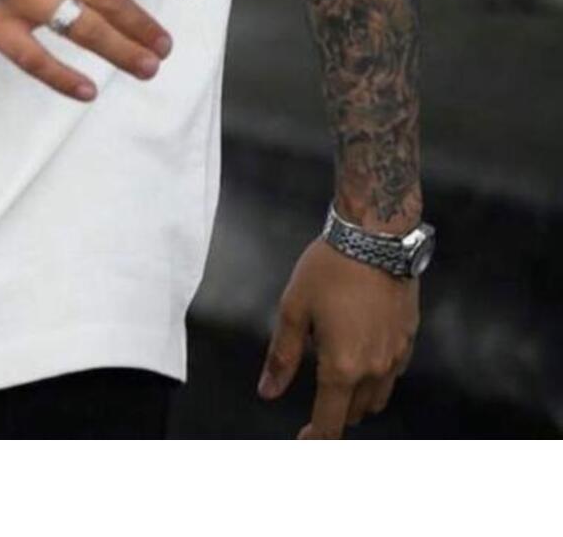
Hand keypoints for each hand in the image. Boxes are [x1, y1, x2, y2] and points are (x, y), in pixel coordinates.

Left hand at [257, 235, 419, 436]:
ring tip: (337, 377)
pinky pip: (392, 375)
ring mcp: (396, 356)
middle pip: (354, 414)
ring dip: (356, 400)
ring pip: (376, 399)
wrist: (376, 237)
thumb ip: (282, 356)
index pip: (330, 423)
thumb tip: (268, 392)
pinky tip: (361, 354)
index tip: (302, 440)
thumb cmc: (330, 268)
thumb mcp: (294, 308)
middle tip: (315, 401)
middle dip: (333, 414)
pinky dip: (376, 377)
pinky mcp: (409, 339)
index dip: (314, 438)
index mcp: (342, 367)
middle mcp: (374, 370)